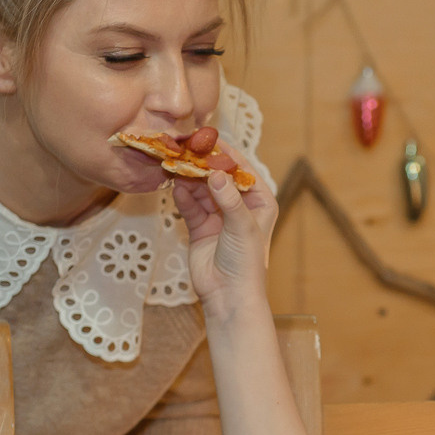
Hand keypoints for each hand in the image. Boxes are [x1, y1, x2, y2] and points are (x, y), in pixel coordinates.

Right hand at [172, 143, 276, 314]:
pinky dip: (182, 196)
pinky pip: (190, 206)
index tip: (207, 137)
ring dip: (189, 177)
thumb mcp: (241, 226)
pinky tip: (174, 185)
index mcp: (260, 201)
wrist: (229, 297)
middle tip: (184, 147)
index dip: (225, 154)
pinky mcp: (200, 227)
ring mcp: (219, 216)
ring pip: (201, 189)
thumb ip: (228, 199)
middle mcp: (240, 205)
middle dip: (202, 163)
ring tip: (174, 163)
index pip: (242, 169)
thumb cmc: (247, 263)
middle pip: (218, 177)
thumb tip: (214, 174)